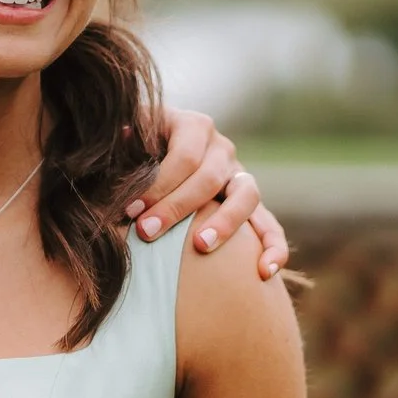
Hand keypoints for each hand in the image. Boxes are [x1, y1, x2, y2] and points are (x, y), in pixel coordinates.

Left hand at [137, 110, 289, 279]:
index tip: (130, 209)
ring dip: (225, 223)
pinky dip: (273, 246)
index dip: (157, 183)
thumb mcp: (125, 136)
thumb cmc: (132, 150)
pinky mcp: (248, 205)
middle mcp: (221, 148)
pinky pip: (269, 225)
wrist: (151, 156)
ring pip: (246, 196)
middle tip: (147, 232)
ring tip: (201, 247)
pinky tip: (264, 272)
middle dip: (176, 207)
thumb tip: (124, 136)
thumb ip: (123, 140)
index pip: (183, 156)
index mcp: (193, 126)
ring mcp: (239, 176)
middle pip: (209, 177)